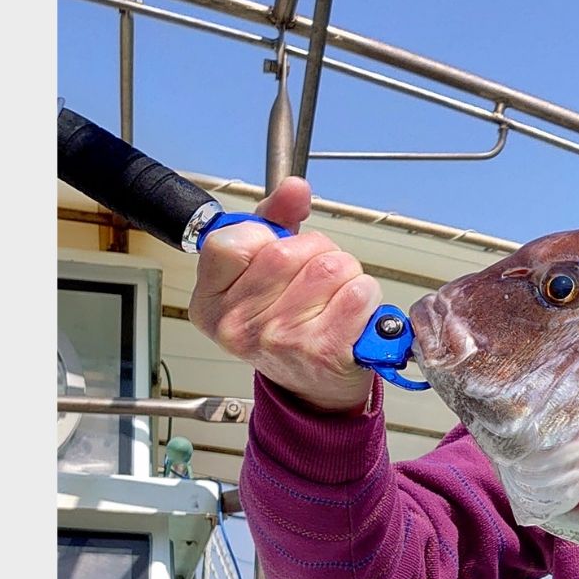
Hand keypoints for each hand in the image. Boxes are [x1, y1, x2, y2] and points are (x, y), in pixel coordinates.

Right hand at [186, 177, 379, 412]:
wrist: (313, 390)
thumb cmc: (287, 326)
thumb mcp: (264, 272)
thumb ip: (274, 221)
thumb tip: (294, 187)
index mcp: (211, 301)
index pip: (234, 240)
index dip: (267, 237)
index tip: (276, 254)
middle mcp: (239, 324)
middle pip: (291, 250)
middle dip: (318, 252)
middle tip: (317, 278)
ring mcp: (280, 339)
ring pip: (332, 267)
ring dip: (347, 273)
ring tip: (336, 296)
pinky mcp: (323, 350)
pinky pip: (358, 293)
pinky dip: (366, 295)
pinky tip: (353, 314)